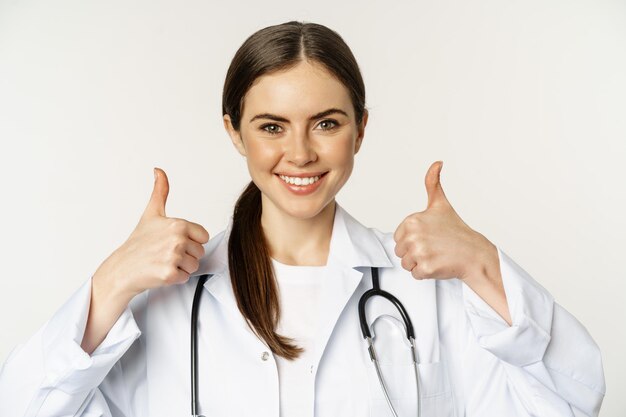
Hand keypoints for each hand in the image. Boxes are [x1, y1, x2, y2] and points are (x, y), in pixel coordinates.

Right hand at [93, 167, 209, 298]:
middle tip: (165, 253)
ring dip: (181, 267)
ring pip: (194, 266)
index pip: (203, 236)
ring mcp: (173, 257)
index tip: (172, 241)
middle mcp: (177, 239)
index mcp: (178, 224)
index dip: (190, 240)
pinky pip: (185, 277)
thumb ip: (160, 191)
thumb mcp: (151, 214)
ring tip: (162, 262)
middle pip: (200, 252)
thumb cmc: (138, 242)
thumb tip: (158, 170)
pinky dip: (175, 278)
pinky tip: (160, 272)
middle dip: (186, 255)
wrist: (121, 268)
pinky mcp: (169, 274)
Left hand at [393, 161, 494, 281]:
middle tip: (433, 247)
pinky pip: (415, 275)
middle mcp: (413, 236)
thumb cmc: (456, 231)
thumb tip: (437, 163)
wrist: (474, 253)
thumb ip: (433, 183)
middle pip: (400, 251)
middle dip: (415, 252)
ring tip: (435, 255)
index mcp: (412, 220)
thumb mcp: (441, 204)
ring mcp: (419, 252)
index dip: (413, 239)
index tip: (429, 237)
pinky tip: (438, 264)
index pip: (399, 237)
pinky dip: (425, 273)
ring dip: (419, 263)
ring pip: (406, 264)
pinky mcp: (426, 268)